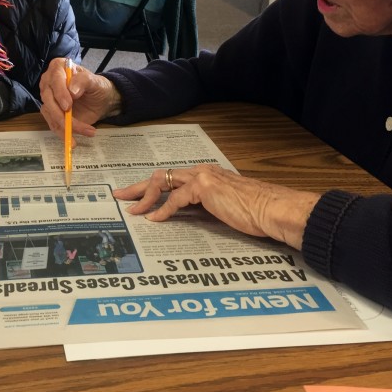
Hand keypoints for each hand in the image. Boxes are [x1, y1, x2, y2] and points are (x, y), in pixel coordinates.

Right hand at [39, 58, 121, 140]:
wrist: (101, 101)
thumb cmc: (97, 87)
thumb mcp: (95, 82)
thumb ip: (84, 81)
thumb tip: (72, 91)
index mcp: (59, 68)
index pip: (54, 80)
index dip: (59, 93)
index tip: (68, 106)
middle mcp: (50, 83)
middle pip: (48, 99)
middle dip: (60, 114)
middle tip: (73, 124)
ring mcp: (50, 99)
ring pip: (50, 114)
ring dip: (66, 126)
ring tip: (87, 131)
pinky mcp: (52, 114)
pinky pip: (54, 125)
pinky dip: (64, 134)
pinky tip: (75, 140)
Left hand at [113, 164, 319, 250]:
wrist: (272, 210)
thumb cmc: (253, 213)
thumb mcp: (222, 209)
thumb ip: (203, 208)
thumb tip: (182, 217)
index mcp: (206, 175)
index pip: (171, 178)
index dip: (151, 187)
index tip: (135, 196)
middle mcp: (201, 171)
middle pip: (161, 175)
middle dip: (138, 186)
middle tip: (120, 195)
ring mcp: (202, 177)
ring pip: (162, 182)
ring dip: (145, 197)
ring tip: (132, 210)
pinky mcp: (204, 187)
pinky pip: (175, 199)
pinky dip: (162, 210)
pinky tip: (154, 220)